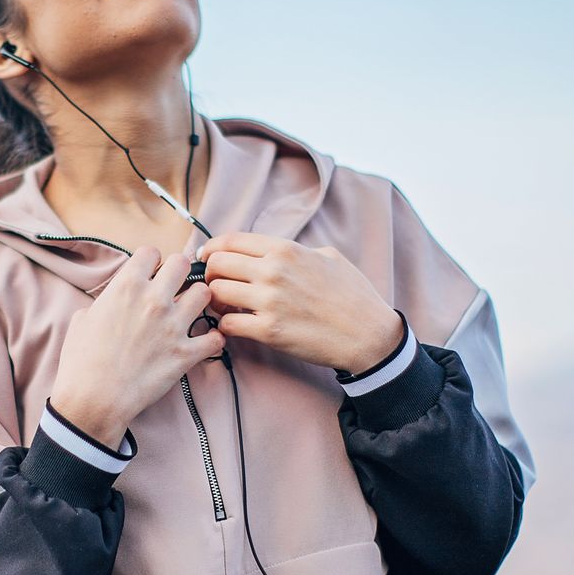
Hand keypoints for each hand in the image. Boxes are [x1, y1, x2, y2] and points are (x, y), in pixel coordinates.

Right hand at [50, 247, 224, 445]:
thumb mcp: (82, 320)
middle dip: (180, 273)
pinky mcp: (186, 354)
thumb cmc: (81, 361)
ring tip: (191, 313)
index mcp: (126, 287)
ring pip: (205, 294)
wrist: (93, 399)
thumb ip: (105, 302)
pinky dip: (213, 340)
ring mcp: (173, 326)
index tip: (151, 274)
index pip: (151, 252)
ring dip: (199, 301)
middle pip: (183, 263)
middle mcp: (154, 300)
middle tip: (175, 288)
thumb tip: (113, 301)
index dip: (151, 262)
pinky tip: (204, 342)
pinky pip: (215, 338)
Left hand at [195, 232, 403, 372]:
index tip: (206, 257)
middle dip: (209, 275)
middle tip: (215, 286)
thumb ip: (295, 251)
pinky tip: (235, 326)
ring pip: (215, 294)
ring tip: (225, 308)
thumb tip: (271, 252)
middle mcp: (273, 271)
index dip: (211, 249)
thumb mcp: (328, 256)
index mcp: (285, 249)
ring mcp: (269, 301)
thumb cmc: (351, 295)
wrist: (368, 334)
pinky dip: (224, 326)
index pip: (230, 240)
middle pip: (216, 265)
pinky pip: (226, 325)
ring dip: (214, 301)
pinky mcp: (268, 331)